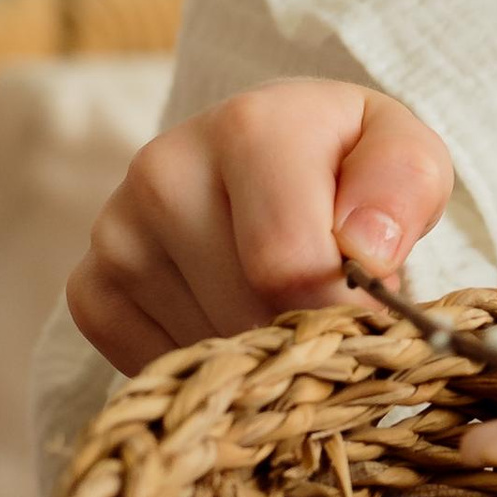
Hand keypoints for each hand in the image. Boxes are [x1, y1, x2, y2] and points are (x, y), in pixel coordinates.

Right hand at [66, 81, 454, 374]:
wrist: (270, 159)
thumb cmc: (347, 165)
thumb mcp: (407, 156)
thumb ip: (406, 187)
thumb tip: (363, 250)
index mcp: (248, 127)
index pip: (290, 266)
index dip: (344, 310)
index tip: (369, 307)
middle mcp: (164, 171)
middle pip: (247, 315)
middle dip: (303, 334)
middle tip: (328, 306)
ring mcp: (115, 232)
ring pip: (204, 351)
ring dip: (258, 354)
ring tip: (279, 301)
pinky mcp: (89, 288)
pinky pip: (154, 369)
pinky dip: (205, 368)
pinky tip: (231, 318)